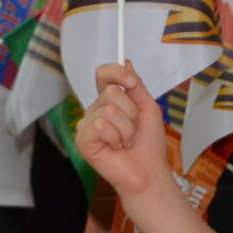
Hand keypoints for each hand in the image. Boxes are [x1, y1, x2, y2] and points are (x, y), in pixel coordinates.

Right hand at [77, 62, 168, 197]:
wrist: (149, 171)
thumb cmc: (149, 144)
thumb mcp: (148, 108)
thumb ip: (136, 85)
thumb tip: (126, 61)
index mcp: (110, 101)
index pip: (104, 74)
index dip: (116, 73)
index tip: (131, 83)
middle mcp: (95, 110)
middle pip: (111, 93)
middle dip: (131, 113)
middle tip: (133, 131)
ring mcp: (87, 125)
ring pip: (108, 111)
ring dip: (126, 129)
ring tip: (126, 142)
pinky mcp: (83, 140)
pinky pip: (100, 126)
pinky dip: (115, 138)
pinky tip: (115, 149)